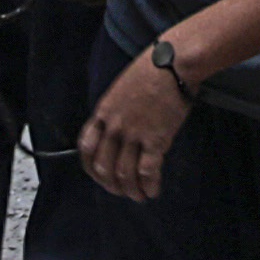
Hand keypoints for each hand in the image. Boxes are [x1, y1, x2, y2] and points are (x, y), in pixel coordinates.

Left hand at [81, 45, 190, 201]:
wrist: (173, 62)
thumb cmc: (151, 70)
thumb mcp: (121, 89)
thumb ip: (115, 112)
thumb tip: (119, 133)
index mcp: (103, 112)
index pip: (86, 148)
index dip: (90, 168)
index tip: (99, 176)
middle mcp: (114, 126)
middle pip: (103, 166)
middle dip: (111, 185)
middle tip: (121, 191)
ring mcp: (134, 133)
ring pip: (124, 174)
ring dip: (130, 191)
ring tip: (139, 196)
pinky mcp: (156, 139)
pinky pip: (147, 171)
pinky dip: (149, 186)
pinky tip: (153, 191)